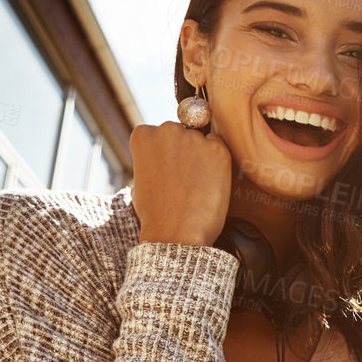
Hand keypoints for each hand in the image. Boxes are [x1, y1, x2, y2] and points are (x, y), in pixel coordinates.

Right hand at [129, 122, 232, 246]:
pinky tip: (210, 184)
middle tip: (184, 180)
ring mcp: (194, 138)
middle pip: (182, 133)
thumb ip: (153, 157)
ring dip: (202, 157)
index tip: (166, 173)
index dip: (165, 156)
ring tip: (196, 186)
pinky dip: (219, 164)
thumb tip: (166, 153)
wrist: (177, 233)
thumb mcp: (141, 178)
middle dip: (184, 152)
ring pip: (202, 141)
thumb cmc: (156, 212)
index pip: (159, 134)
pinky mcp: (218, 149)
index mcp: (143, 134)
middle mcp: (167, 129)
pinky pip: (220, 151)